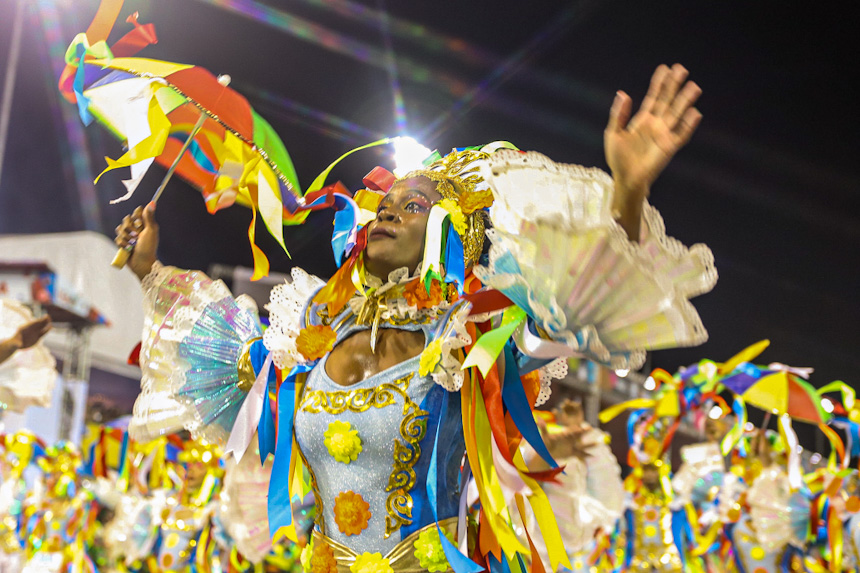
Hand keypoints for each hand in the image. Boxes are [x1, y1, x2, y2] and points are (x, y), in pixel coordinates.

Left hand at [15, 316, 51, 348]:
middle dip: (42, 320)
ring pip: (41, 327)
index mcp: (25, 328)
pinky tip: (50, 327)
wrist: (17, 345)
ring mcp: (34, 333)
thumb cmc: (14, 343)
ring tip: (50, 320)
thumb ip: (17, 343)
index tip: (40, 318)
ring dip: (45, 324)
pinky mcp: (37, 337)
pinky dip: (46, 330)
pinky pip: (43, 332)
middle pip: (37, 324)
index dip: (37, 321)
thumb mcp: (14, 343)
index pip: (32, 324)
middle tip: (48, 316)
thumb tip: (19, 345)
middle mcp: (30, 330)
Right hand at [115, 203, 158, 280]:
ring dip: (126, 237)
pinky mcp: (123, 243)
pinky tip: (128, 249)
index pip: (136, 212)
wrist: (142, 263)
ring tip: (133, 244)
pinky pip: (117, 238)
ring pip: (120, 229)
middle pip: (126, 220)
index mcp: (144, 224)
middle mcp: (136, 228)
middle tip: (136, 236)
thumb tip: (152, 202)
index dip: (136, 217)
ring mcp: (129, 236)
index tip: (139, 223)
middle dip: (130, 229)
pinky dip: (122, 244)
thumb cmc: (149, 247)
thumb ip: (149, 217)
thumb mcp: (150, 231)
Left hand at [544, 425, 593, 461]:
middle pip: (579, 435)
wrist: (548, 452)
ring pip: (583, 445)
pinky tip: (593, 456)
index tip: (578, 427)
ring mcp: (573, 446)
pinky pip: (581, 454)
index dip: (574, 429)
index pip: (571, 430)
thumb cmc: (547, 443)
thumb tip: (538, 419)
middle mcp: (570, 439)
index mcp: (565, 433)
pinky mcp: (573, 453)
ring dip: (590, 444)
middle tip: (590, 428)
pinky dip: (586, 455)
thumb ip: (543, 428)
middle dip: (584, 432)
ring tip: (598, 443)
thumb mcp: (545, 437)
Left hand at [605, 63, 701, 193]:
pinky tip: (694, 113)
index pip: (653, 97)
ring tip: (693, 86)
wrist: (625, 179)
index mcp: (643, 120)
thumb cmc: (618, 159)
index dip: (659, 83)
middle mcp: (656, 124)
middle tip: (681, 69)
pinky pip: (682, 134)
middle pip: (668, 101)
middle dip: (674, 86)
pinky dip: (688, 125)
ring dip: (685, 101)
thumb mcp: (613, 133)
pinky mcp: (670, 147)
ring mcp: (664, 135)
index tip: (664, 68)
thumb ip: (618, 114)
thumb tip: (623, 94)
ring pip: (677, 113)